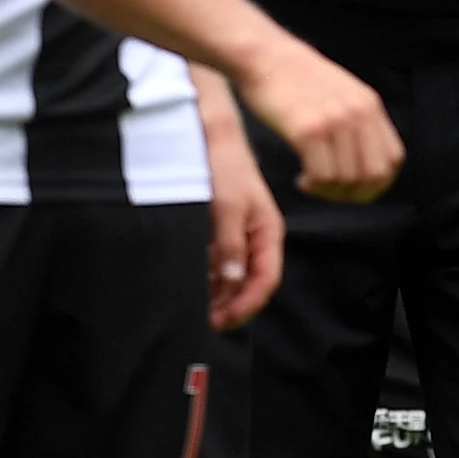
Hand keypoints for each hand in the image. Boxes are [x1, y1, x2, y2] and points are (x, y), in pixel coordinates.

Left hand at [201, 97, 283, 329]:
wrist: (209, 136)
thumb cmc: (224, 166)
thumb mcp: (228, 205)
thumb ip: (230, 243)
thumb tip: (233, 279)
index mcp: (268, 232)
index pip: (267, 279)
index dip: (247, 304)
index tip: (223, 319)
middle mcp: (255, 238)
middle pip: (250, 284)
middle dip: (230, 305)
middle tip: (203, 321)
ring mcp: (237, 236)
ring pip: (233, 277)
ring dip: (217, 296)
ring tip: (194, 309)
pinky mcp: (219, 232)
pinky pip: (217, 264)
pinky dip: (206, 280)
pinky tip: (190, 286)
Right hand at [235, 42, 404, 203]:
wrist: (266, 58)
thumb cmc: (297, 79)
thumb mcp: (343, 93)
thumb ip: (359, 123)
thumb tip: (368, 164)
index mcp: (370, 105)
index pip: (393, 159)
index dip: (377, 184)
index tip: (354, 188)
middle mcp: (358, 112)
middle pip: (375, 175)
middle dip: (354, 194)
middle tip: (331, 192)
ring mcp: (334, 120)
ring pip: (348, 180)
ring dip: (330, 192)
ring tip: (313, 183)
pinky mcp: (307, 129)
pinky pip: (322, 176)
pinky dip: (314, 186)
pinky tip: (302, 179)